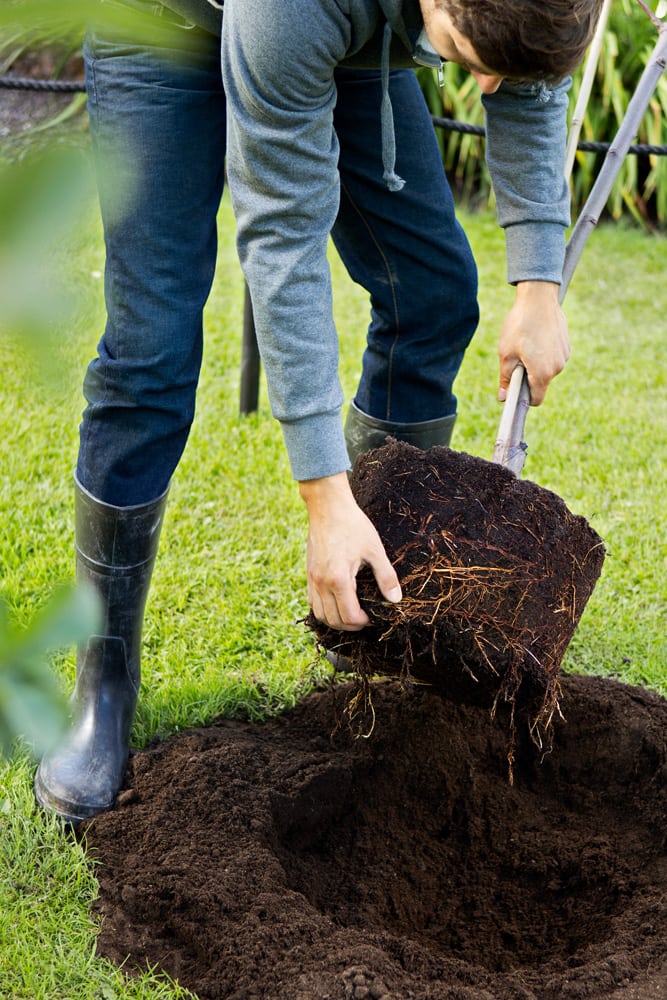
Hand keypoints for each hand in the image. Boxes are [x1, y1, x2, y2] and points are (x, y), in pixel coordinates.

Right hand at [299, 472, 401, 630]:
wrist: (327, 506)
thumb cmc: (352, 525)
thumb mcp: (375, 549)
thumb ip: (386, 576)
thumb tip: (395, 599)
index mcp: (339, 579)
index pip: (349, 616)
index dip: (363, 623)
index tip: (374, 617)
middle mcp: (321, 583)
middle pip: (333, 620)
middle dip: (350, 626)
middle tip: (365, 619)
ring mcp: (312, 579)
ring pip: (319, 614)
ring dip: (335, 620)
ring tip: (351, 614)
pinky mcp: (308, 573)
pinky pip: (312, 601)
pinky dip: (323, 609)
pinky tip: (337, 602)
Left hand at [497, 281, 569, 405]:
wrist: (538, 298)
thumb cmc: (519, 326)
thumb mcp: (506, 353)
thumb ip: (506, 378)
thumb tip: (503, 398)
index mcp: (542, 373)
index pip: (536, 400)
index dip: (523, 398)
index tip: (514, 388)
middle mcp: (557, 368)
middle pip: (541, 384)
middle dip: (528, 377)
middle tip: (516, 358)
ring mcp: (564, 356)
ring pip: (547, 369)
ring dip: (536, 363)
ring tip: (526, 344)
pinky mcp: (566, 345)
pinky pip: (553, 357)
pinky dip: (544, 353)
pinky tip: (536, 337)